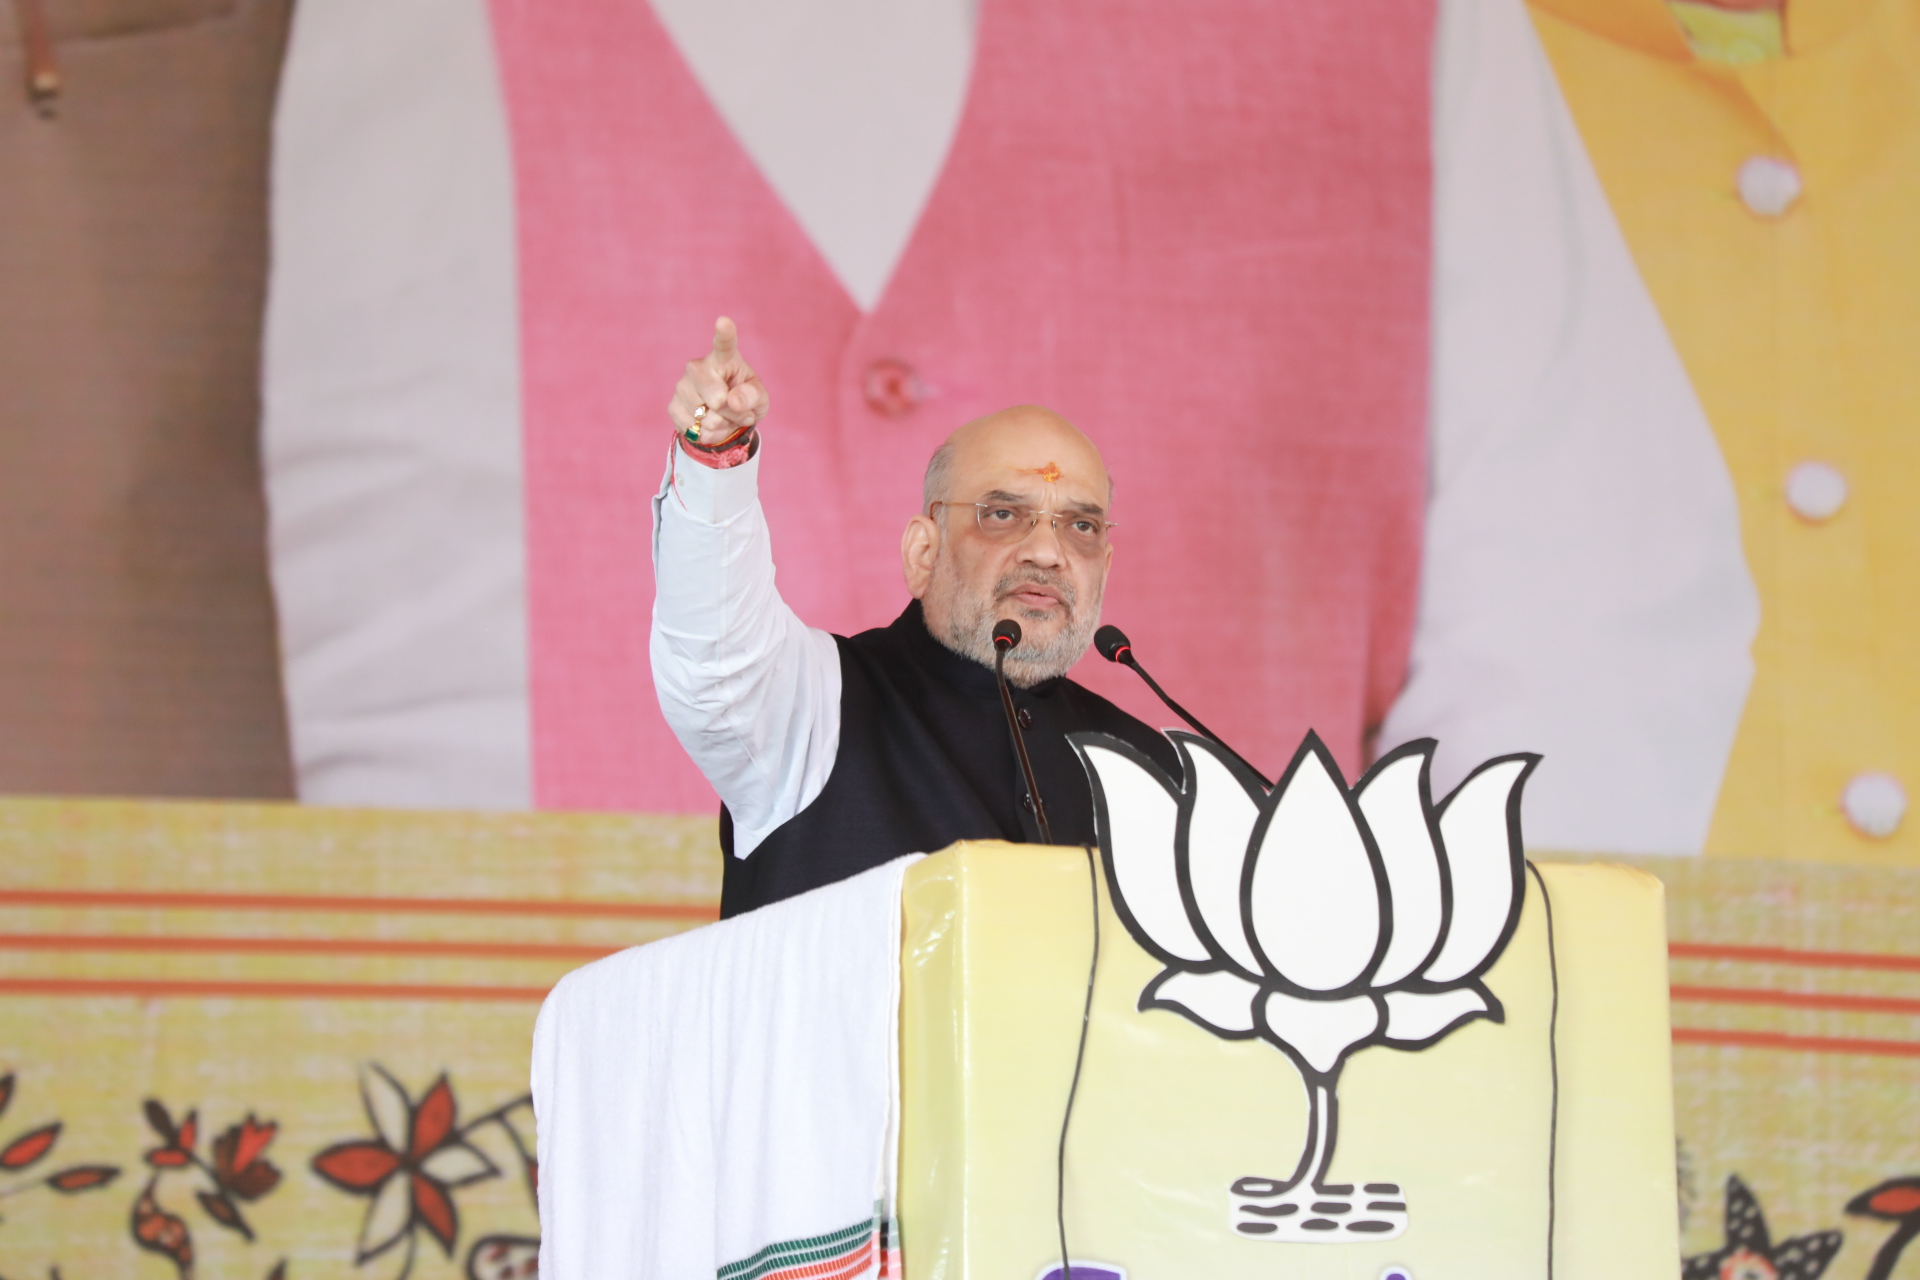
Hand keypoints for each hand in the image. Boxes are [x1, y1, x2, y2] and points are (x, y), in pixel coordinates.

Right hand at [668, 317, 767, 445]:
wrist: (724, 419)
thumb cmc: (745, 400)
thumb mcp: (759, 400)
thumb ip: (752, 397)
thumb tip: (733, 401)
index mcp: (724, 358)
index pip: (724, 344)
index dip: (724, 334)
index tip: (724, 321)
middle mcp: (698, 367)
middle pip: (717, 398)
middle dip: (732, 413)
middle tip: (738, 410)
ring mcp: (682, 386)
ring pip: (707, 418)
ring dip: (722, 425)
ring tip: (724, 417)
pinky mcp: (672, 406)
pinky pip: (696, 430)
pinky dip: (710, 435)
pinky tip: (710, 425)